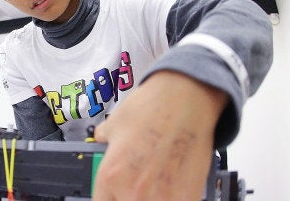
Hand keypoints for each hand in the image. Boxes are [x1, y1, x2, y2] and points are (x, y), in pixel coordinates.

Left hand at [93, 71, 227, 200]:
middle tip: (142, 181)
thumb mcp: (113, 124)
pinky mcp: (188, 197)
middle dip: (132, 196)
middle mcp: (133, 192)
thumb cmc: (152, 107)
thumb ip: (104, 143)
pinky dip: (175, 195)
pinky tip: (175, 182)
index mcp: (110, 176)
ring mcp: (162, 198)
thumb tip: (101, 142)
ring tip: (160, 180)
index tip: (116, 194)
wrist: (186, 99)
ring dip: (155, 196)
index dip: (110, 198)